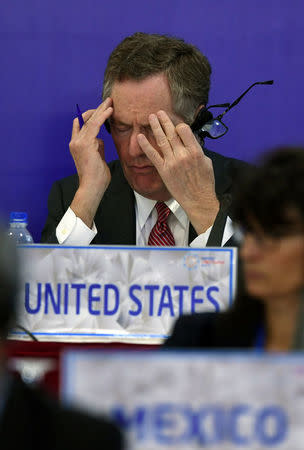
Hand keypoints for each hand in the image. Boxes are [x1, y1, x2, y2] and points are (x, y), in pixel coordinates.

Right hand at [69, 98, 112, 226]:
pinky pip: (95, 125)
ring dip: (102, 110)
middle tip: (108, 101)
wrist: (91, 187)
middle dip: (97, 110)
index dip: (89, 116)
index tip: (100, 110)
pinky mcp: (85, 143)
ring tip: (111, 102)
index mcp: (76, 145)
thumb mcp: (98, 159)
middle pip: (86, 120)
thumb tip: (100, 140)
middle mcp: (75, 142)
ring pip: (91, 121)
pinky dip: (103, 116)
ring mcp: (78, 142)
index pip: (81, 125)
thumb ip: (98, 148)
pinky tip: (110, 110)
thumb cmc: (97, 177)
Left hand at [137, 110, 218, 233]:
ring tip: (150, 117)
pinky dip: (145, 145)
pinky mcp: (163, 170)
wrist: (198, 200)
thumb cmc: (204, 183)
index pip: (184, 130)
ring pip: (161, 140)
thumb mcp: (207, 162)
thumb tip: (190, 142)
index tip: (175, 124)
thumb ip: (197, 150)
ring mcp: (172, 162)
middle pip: (171, 132)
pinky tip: (140, 137)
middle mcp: (182, 155)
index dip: (178, 124)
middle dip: (164, 120)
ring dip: (155, 127)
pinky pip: (153, 155)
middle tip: (159, 112)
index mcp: (195, 151)